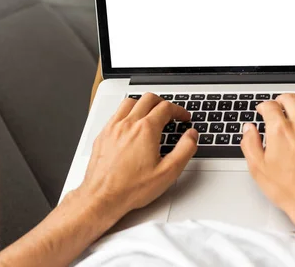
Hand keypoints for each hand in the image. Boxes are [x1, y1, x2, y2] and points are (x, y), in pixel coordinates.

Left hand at [76, 93, 197, 217]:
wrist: (102, 197)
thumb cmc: (131, 188)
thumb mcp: (168, 172)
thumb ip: (184, 150)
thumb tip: (192, 135)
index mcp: (146, 130)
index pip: (166, 108)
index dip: (179, 110)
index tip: (183, 117)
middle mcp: (128, 124)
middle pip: (148, 99)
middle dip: (163, 102)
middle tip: (170, 112)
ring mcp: (113, 128)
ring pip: (130, 102)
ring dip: (143, 104)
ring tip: (151, 113)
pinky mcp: (103, 134)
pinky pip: (116, 113)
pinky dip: (127, 113)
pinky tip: (131, 124)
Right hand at [241, 94, 294, 226]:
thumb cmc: (290, 189)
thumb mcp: (258, 169)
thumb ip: (250, 144)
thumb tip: (249, 129)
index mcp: (280, 131)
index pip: (270, 106)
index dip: (263, 106)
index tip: (262, 111)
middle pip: (290, 98)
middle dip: (280, 100)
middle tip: (277, 106)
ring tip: (294, 109)